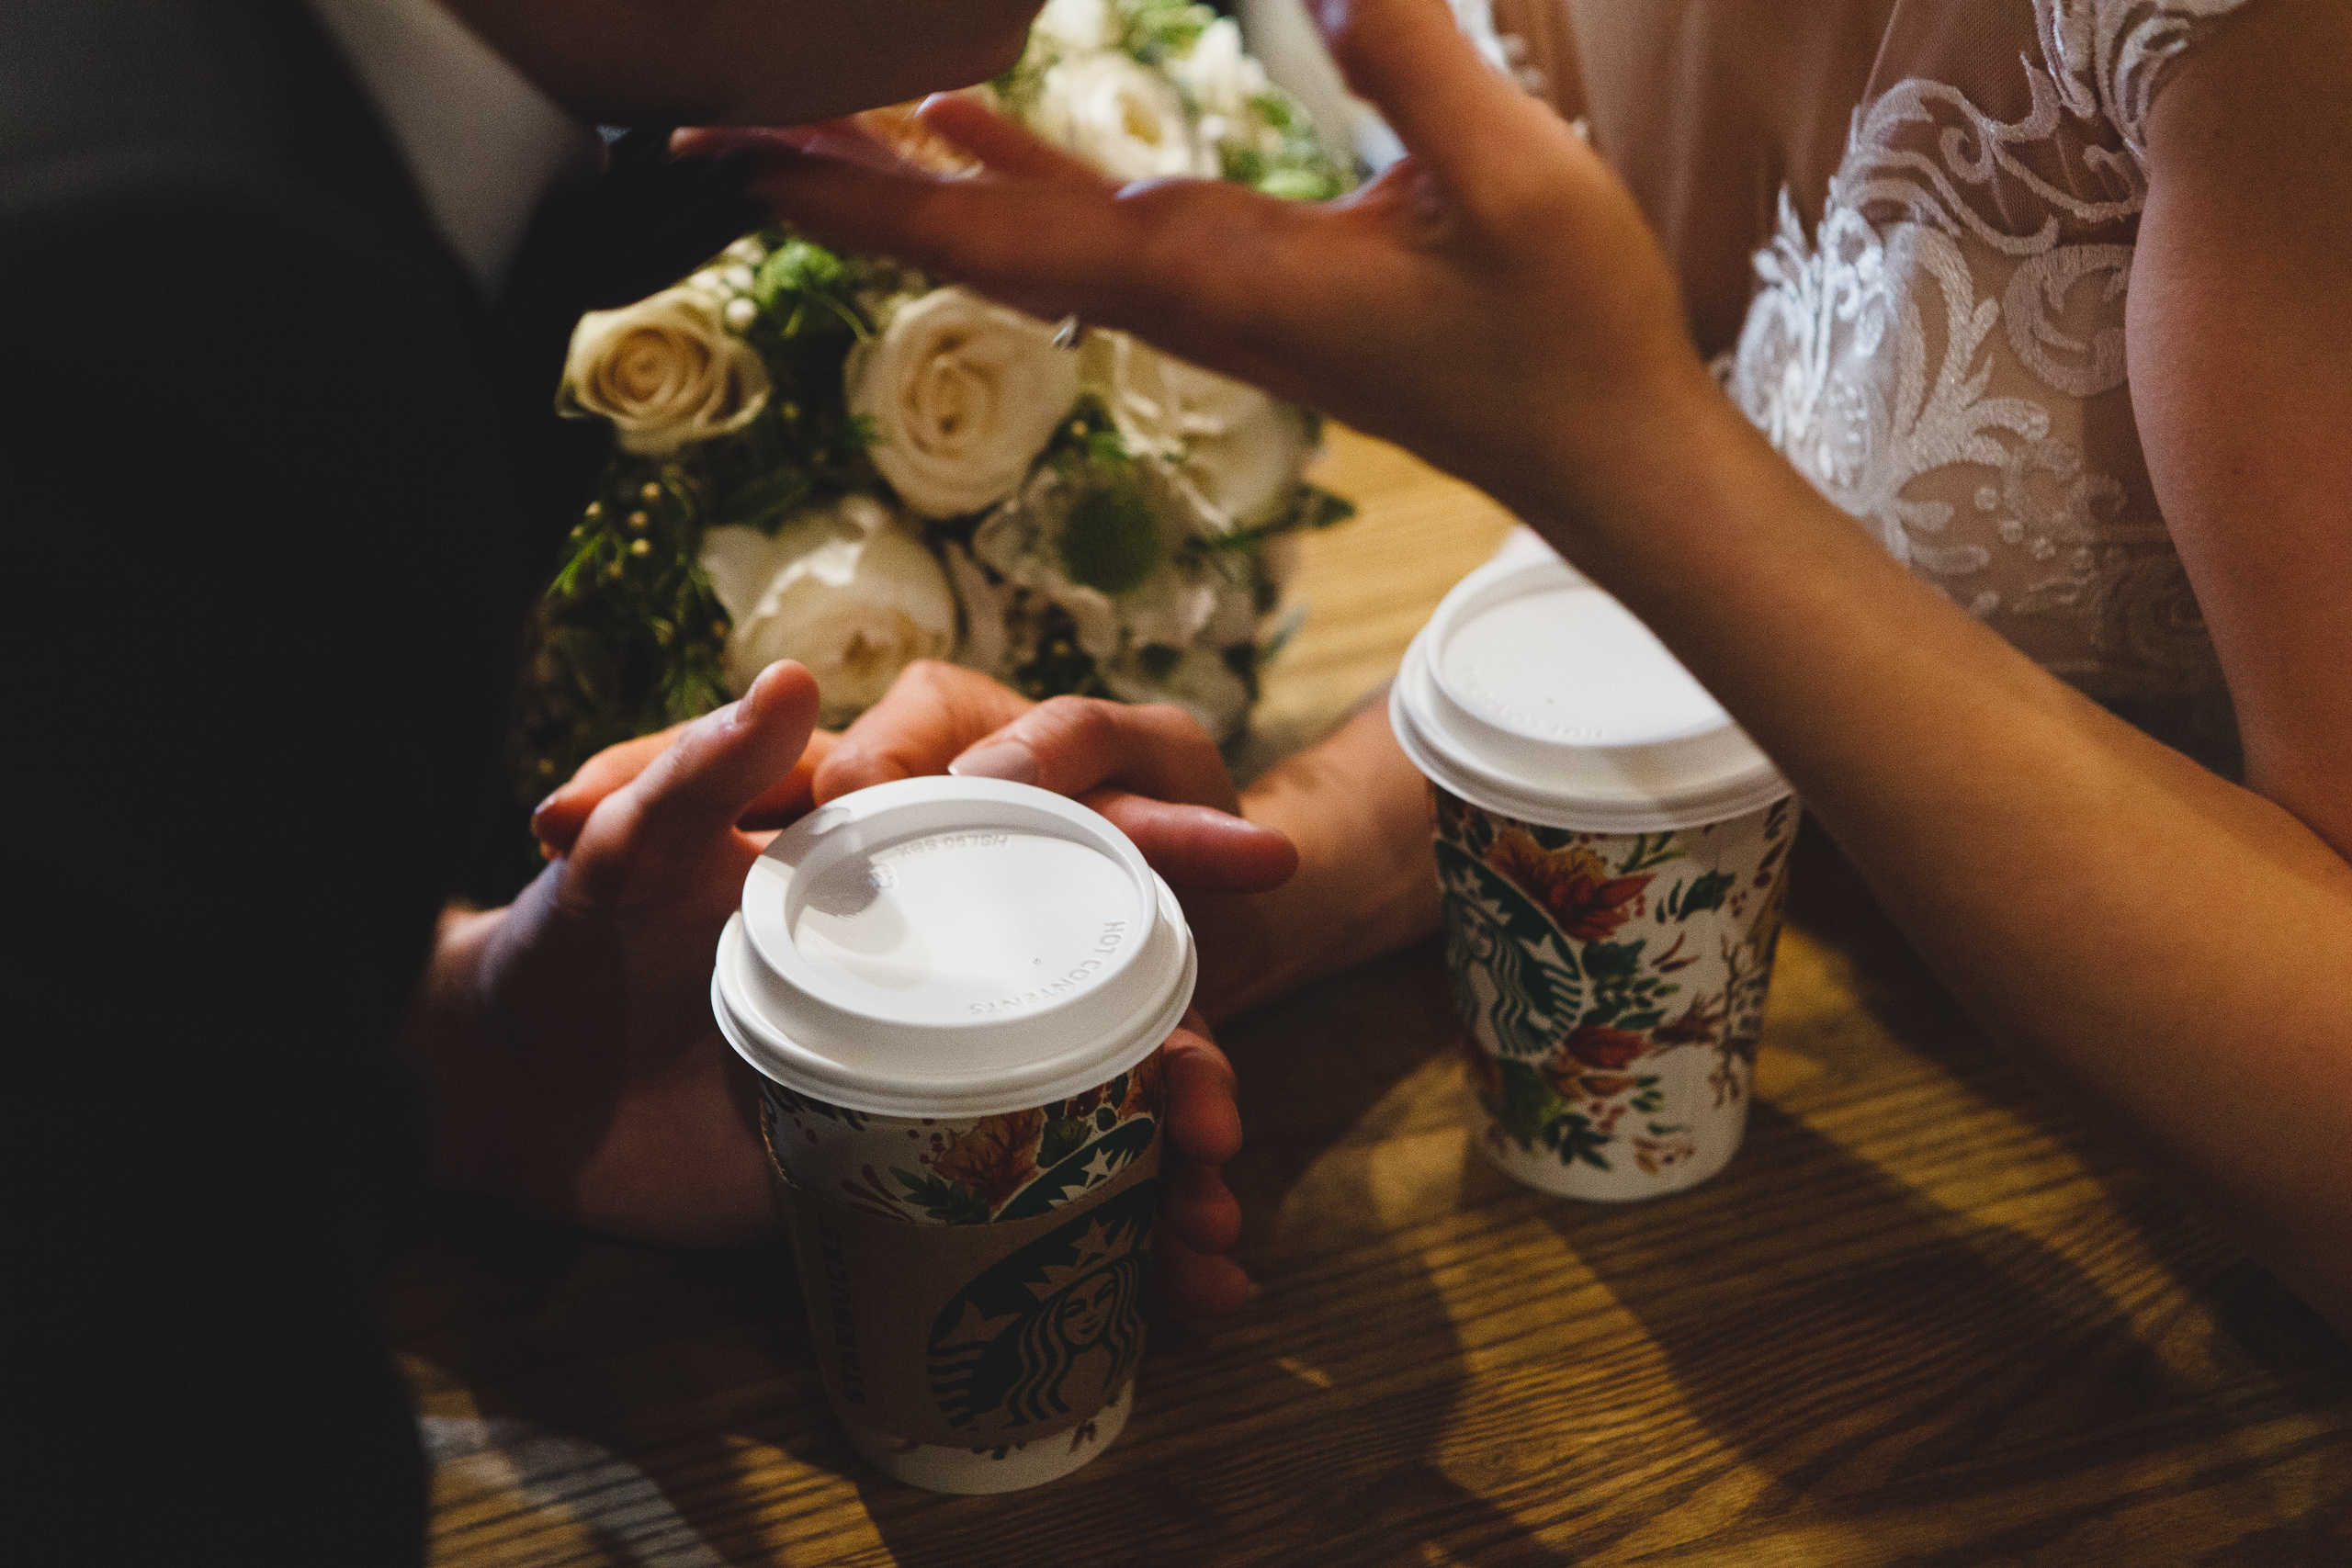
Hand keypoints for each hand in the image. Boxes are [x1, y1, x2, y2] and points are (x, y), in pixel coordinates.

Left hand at [470, 659, 1268, 1310]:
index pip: (1055, 836)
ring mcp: (936, 1067)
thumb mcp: (625, 864)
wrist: (509, 1104)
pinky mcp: (916, 1167)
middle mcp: (940, 961)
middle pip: (1106, 984)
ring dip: (1172, 1153)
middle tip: (1228, 1090)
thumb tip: (800, 678)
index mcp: (897, 867)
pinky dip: (1124, 1243)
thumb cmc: (563, 950)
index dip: (1162, 838)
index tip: (1259, 853)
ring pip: (1095, 1098)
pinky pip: (1041, 1197)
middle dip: (1191, 1044)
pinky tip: (1191, 1286)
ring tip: (1215, 1212)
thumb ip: (699, 778)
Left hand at [676, 0, 1708, 536]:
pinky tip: (962, 122)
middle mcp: (1181, 293)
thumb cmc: (1567, 331)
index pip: (1002, 228)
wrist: (1598, 450)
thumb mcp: (1512, 177)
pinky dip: (1002, 173)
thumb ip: (1413, 55)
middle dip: (830, 182)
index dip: (862, 184)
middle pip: (966, 238)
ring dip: (896, 179)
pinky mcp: (1237, 290)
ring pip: (1010, 234)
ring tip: (785, 123)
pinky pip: (1081, 228)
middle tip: (688, 137)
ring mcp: (1203, 297)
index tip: (739, 152)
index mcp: (1216, 273)